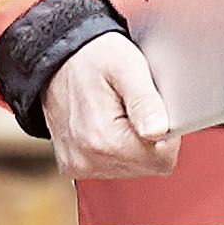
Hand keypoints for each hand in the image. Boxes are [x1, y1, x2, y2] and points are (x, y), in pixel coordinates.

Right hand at [41, 36, 181, 175]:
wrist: (55, 58)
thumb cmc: (93, 57)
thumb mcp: (126, 66)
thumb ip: (146, 101)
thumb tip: (158, 131)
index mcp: (104, 139)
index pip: (163, 159)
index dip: (167, 132)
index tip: (152, 108)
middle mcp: (88, 159)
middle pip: (149, 164)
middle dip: (150, 138)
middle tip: (132, 107)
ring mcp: (79, 165)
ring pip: (133, 167)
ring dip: (133, 143)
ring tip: (118, 113)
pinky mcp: (74, 165)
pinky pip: (112, 166)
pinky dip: (116, 148)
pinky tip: (106, 123)